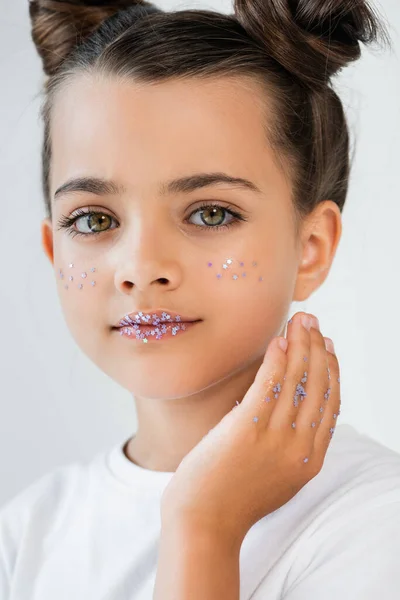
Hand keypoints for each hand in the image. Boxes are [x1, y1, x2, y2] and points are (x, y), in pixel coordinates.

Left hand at [160, 312, 340, 545]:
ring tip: (300, 320)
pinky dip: (277, 359)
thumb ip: (289, 446)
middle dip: (319, 349)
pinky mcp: (248, 429)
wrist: (203, 524)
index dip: (332, 372)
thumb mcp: (275, 476)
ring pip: (298, 381)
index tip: (328, 348)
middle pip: (318, 387)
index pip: (330, 406)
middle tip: (314, 322)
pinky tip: (279, 340)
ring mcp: (275, 439)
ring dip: (301, 344)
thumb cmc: (232, 499)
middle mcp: (300, 447)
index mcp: (309, 460)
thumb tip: (286, 406)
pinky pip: (269, 385)